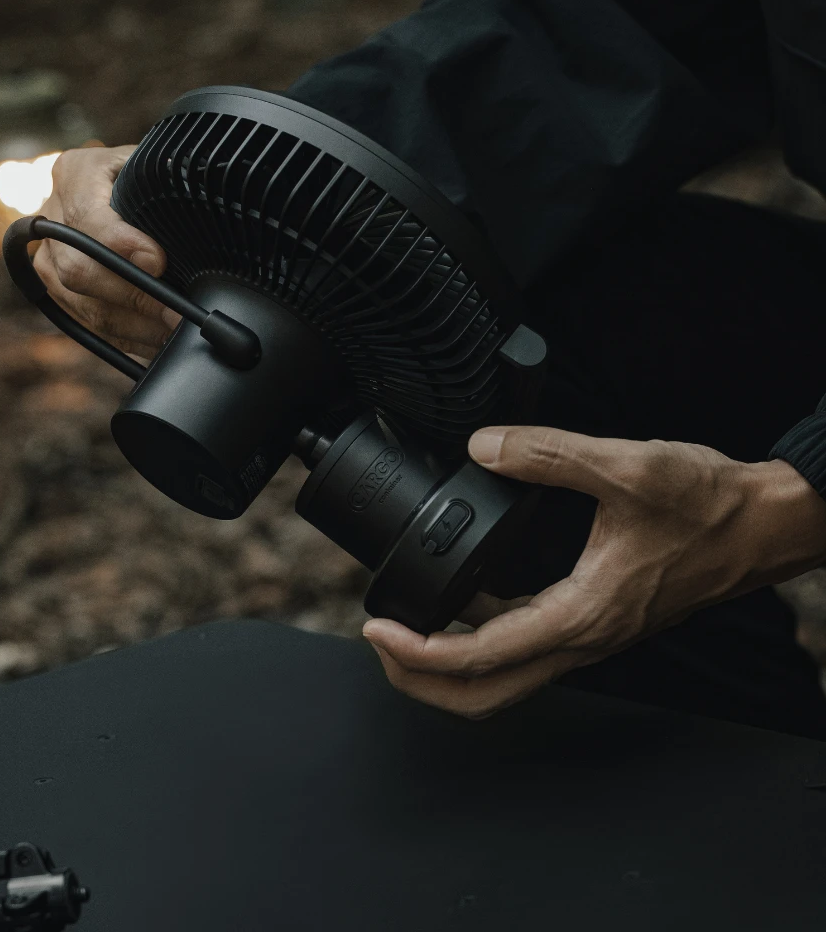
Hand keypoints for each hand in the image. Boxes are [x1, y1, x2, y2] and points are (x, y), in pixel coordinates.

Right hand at [33, 145, 177, 357]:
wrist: (128, 187)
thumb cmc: (151, 176)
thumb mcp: (157, 168)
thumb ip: (166, 187)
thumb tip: (180, 237)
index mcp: (75, 174)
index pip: (88, 216)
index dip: (120, 243)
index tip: (158, 262)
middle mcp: (52, 219)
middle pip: (77, 269)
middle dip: (132, 296)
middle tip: (175, 311)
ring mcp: (50, 260)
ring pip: (81, 304)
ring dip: (133, 325)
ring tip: (174, 332)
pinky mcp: (60, 293)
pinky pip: (89, 324)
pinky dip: (128, 338)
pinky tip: (159, 341)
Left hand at [363, 427, 825, 718]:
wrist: (764, 524)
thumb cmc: (711, 507)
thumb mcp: (626, 467)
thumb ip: (548, 454)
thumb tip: (483, 447)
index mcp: (582, 616)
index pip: (481, 657)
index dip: (418, 651)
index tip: (377, 629)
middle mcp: (582, 641)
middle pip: (484, 694)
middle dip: (421, 680)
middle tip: (380, 644)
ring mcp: (588, 637)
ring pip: (504, 678)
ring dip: (449, 664)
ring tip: (407, 626)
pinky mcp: (595, 621)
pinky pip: (525, 649)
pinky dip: (481, 639)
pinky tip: (464, 598)